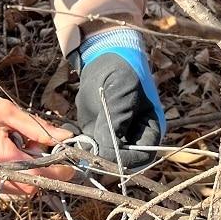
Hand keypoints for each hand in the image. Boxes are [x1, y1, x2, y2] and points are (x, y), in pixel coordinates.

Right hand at [0, 90, 75, 201]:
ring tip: (11, 150)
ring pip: (15, 191)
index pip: (41, 174)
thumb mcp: (5, 111)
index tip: (69, 163)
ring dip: (23, 175)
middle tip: (34, 148)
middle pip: (30, 186)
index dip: (60, 171)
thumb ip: (37, 127)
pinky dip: (4, 178)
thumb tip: (64, 137)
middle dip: (40, 170)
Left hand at [75, 29, 165, 171]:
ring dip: (87, 152)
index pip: (142, 157)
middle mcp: (133, 138)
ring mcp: (114, 137)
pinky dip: (77, 142)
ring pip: (101, 156)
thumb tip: (107, 154)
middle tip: (85, 151)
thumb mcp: (120, 95)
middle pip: (120, 162)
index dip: (125, 161)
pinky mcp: (96, 133)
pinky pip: (87, 146)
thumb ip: (115, 124)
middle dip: (102, 159)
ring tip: (75, 140)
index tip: (105, 156)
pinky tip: (70, 132)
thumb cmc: (121, 72)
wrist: (104, 57)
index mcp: (150, 130)